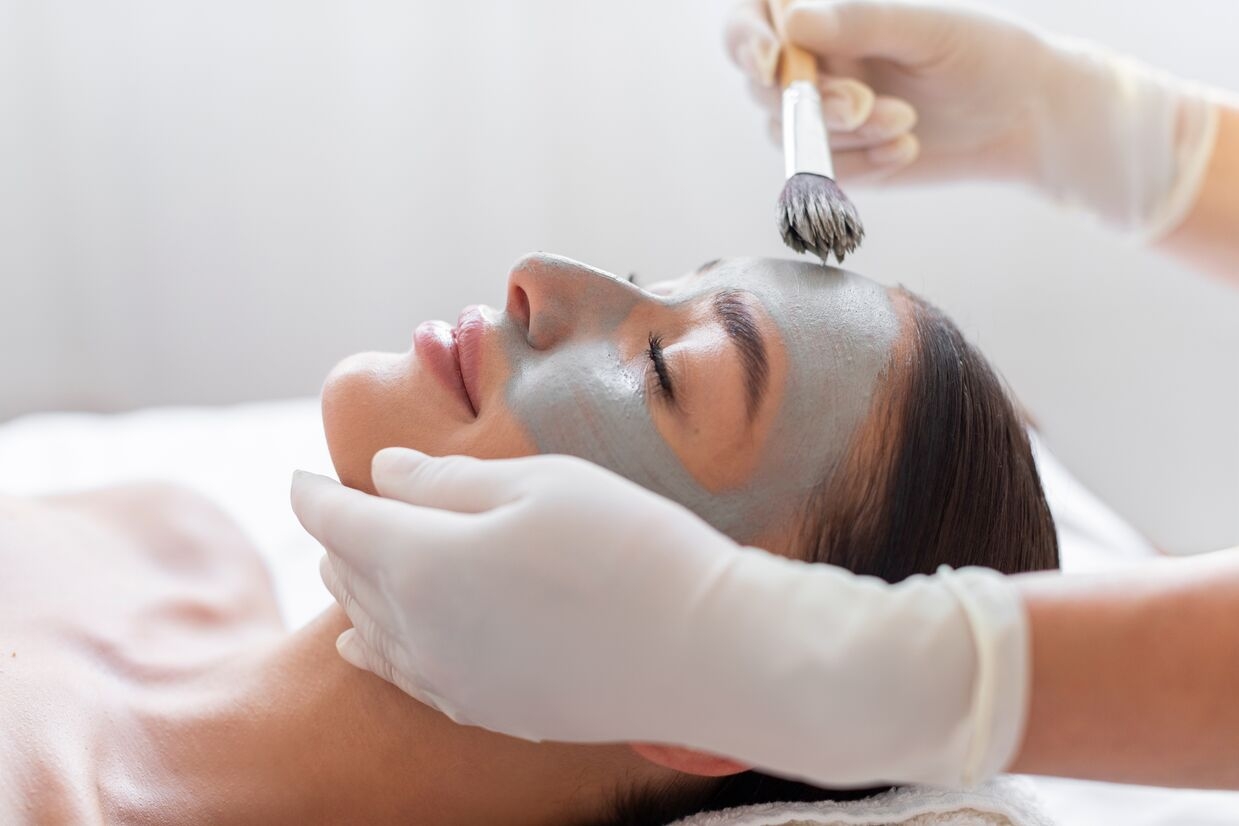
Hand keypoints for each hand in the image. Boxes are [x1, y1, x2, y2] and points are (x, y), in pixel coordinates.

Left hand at [292, 447, 1030, 787]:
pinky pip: (409, 677)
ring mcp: (454, 682)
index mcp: (421, 563)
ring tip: (350, 569)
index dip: (313, 496)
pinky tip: (374, 645)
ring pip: (372, 632)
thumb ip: (447, 481)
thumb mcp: (538, 484)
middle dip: (338, 540)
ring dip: (356, 595)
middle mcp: (420, 632)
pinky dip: (383, 648)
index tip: (299, 477)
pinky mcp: (491, 711)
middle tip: (340, 509)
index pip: (338, 523)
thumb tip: (382, 474)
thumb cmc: (628, 547)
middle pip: (350, 580)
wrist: (706, 651)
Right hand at [726, 0, 1217, 234]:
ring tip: (905, 123)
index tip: (772, 60)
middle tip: (864, 103)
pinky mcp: (840, 157)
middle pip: (762, 85)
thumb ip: (860, 20)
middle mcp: (813, 60)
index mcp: (825, 12)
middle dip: (809, 101)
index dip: (746, 40)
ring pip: (788, 133)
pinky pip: (820, 170)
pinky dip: (861, 164)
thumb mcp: (929, 30)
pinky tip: (906, 148)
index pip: (750, 20)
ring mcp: (822, 113)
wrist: (1025, 119)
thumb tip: (790, 20)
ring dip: (842, 136)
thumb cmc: (987, 54)